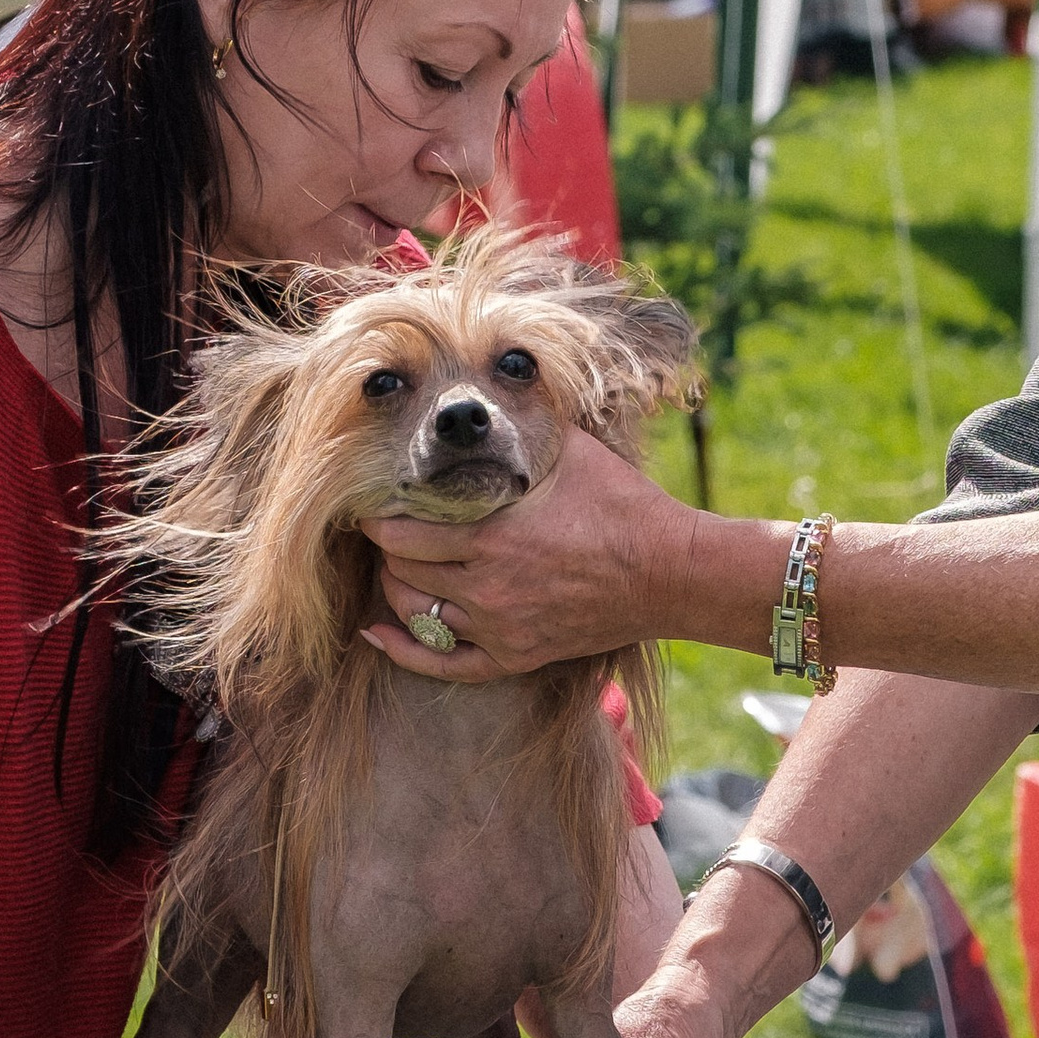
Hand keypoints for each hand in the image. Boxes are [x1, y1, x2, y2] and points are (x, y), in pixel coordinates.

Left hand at [364, 429, 695, 678]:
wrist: (668, 572)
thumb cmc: (623, 504)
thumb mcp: (570, 448)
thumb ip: (524, 417)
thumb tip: (494, 373)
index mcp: (490, 536)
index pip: (400, 533)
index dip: (375, 518)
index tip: (369, 503)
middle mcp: (486, 588)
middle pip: (401, 572)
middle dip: (386, 549)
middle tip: (386, 529)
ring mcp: (500, 627)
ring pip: (416, 615)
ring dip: (397, 588)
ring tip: (397, 565)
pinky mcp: (517, 655)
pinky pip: (445, 665)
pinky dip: (404, 650)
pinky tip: (377, 634)